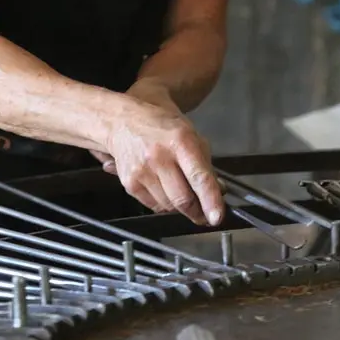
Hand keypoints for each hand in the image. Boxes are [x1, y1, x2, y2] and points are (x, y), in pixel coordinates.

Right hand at [101, 101, 224, 225]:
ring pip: (169, 206)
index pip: (199, 177)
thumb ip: (205, 163)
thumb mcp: (190, 134)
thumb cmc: (159, 126)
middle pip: (182, 199)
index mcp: (179, 141)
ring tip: (180, 191)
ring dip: (180, 207)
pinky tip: (164, 188)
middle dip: (198, 212)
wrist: (122, 121)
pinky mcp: (130, 183)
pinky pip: (154, 206)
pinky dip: (164, 204)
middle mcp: (158, 157)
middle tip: (205, 214)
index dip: (210, 201)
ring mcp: (141, 172)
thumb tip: (217, 191)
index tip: (217, 218)